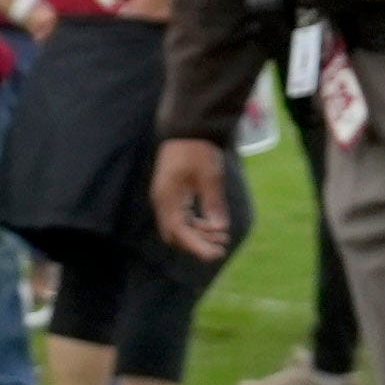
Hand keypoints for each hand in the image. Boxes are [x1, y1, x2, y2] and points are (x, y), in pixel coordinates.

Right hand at [148, 138, 242, 261]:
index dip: (198, 246)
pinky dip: (195, 225)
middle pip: (175, 235)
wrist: (187, 129)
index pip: (180, 232)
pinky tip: (211, 224)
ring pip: (177, 228)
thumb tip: (219, 229)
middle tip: (222, 245)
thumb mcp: (210, 177)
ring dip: (197, 235)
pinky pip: (180, 218)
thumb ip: (213, 204)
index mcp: (168, 198)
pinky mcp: (171, 195)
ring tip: (221, 236)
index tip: (218, 254)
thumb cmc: (197, 151)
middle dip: (197, 244)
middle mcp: (162, 202)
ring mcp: (165, 198)